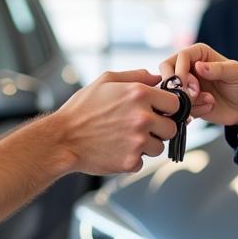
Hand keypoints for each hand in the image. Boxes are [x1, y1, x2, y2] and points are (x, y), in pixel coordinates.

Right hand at [52, 70, 180, 174]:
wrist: (62, 139)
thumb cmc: (81, 109)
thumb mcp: (105, 81)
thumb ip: (136, 76)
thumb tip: (157, 78)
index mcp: (139, 94)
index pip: (175, 104)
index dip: (168, 109)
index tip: (158, 112)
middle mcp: (142, 117)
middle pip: (171, 128)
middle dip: (159, 129)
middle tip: (140, 128)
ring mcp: (138, 141)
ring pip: (159, 147)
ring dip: (147, 145)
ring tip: (124, 139)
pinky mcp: (131, 161)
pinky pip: (143, 162)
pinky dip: (132, 158)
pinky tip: (116, 149)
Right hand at [159, 43, 237, 129]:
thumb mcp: (235, 73)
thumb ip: (218, 68)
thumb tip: (198, 66)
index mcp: (199, 53)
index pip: (180, 56)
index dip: (181, 71)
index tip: (190, 84)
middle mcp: (189, 66)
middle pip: (167, 70)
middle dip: (178, 85)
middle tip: (194, 95)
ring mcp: (185, 84)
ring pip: (170, 90)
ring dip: (187, 100)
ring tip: (209, 101)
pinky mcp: (185, 100)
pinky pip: (178, 105)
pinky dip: (192, 110)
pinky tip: (208, 107)